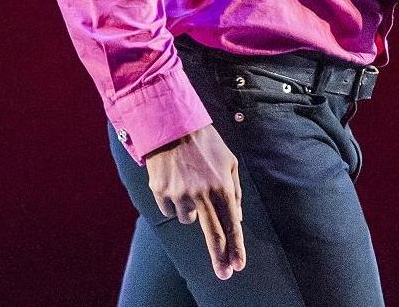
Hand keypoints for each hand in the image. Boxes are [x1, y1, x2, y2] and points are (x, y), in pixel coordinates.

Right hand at [144, 123, 245, 279]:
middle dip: (220, 257)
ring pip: (188, 219)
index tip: (238, 265)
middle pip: (213, 234)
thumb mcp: (229, 161)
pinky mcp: (161, 192)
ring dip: (191, 209)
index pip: (231, 224)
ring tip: (188, 183)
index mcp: (221, 186)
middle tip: (224, 274)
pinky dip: (173, 201)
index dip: (236, 247)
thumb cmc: (204, 142)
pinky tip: (174, 181)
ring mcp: (179, 195)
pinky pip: (170, 208)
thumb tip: (238, 218)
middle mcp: (202, 194)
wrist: (170, 123)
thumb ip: (235, 190)